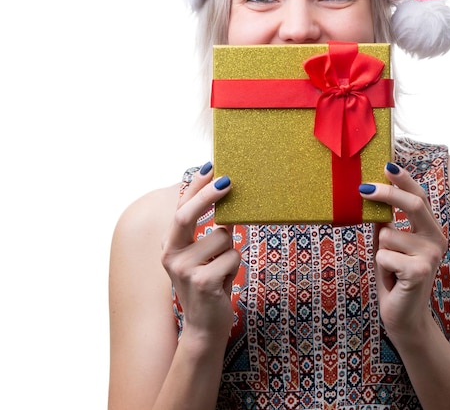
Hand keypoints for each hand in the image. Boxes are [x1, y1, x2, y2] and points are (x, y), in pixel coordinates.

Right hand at [161, 164, 240, 347]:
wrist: (205, 327)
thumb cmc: (208, 283)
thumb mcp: (201, 255)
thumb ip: (203, 230)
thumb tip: (220, 193)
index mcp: (170, 244)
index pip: (180, 208)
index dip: (194, 186)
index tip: (209, 166)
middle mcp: (170, 255)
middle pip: (187, 215)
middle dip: (208, 194)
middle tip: (228, 180)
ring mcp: (183, 269)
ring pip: (224, 237)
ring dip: (232, 250)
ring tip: (222, 269)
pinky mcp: (202, 281)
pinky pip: (233, 256)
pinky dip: (236, 266)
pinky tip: (225, 283)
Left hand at [361, 163, 446, 346]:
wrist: (403, 317)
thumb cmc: (394, 276)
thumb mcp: (389, 243)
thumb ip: (386, 221)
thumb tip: (369, 191)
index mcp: (431, 230)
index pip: (420, 197)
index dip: (405, 180)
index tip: (388, 164)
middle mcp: (436, 239)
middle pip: (414, 204)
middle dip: (387, 193)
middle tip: (362, 188)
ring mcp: (431, 256)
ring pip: (388, 233)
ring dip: (380, 249)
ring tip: (389, 267)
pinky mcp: (420, 271)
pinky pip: (384, 254)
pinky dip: (381, 265)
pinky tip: (393, 279)